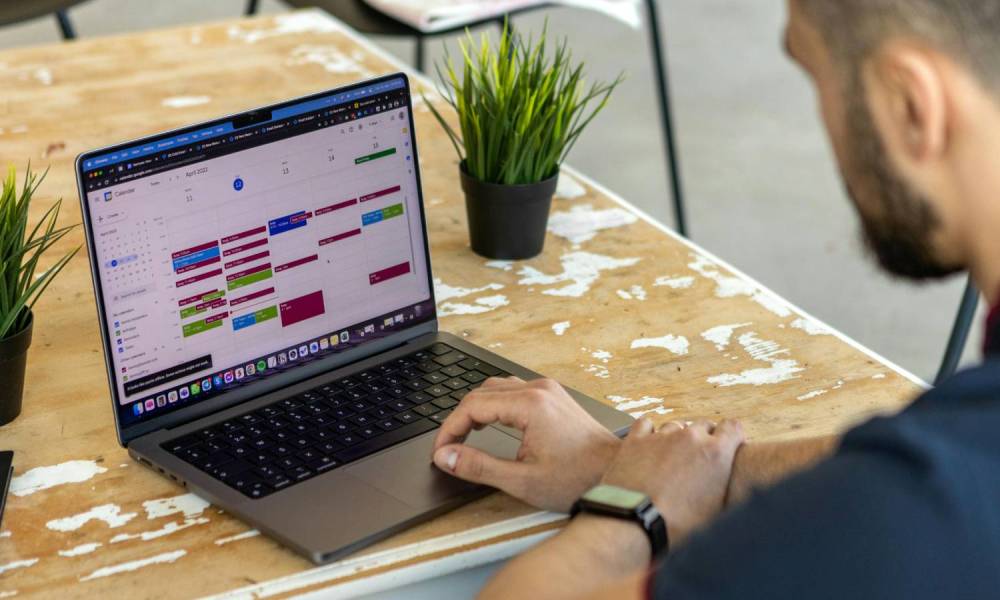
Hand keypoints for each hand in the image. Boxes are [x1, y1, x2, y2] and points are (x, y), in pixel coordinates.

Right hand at [432, 377, 620, 511]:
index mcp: (530, 405)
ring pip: (496, 388)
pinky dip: (494, 405)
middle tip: (448, 447)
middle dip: (459, 418)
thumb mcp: (522, 480)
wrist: (616, 475)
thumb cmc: (577, 479)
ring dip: (475, 409)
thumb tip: (446, 457)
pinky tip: (489, 424)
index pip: (472, 406)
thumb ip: (478, 467)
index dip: (450, 429)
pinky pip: (513, 391)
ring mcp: (547, 391)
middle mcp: (539, 390)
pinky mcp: (552, 397)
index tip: (441, 451)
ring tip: (463, 436)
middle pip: (481, 393)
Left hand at [601, 418, 744, 545]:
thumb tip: (726, 488)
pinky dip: (650, 432)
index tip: (729, 446)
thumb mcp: (715, 512)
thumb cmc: (677, 525)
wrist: (635, 522)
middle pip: (704, 425)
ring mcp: (662, 436)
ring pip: (676, 425)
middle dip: (705, 438)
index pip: (733, 427)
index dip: (732, 436)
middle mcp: (690, 438)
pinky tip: (649, 445)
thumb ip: (723, 488)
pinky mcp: (636, 439)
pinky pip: (646, 424)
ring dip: (677, 438)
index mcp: (716, 453)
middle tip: (699, 459)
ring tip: (672, 458)